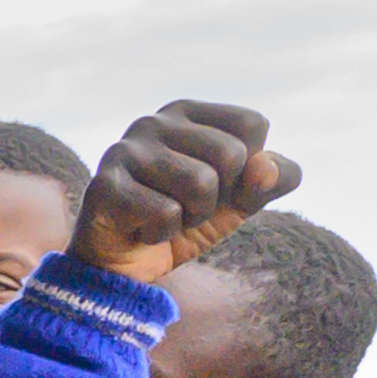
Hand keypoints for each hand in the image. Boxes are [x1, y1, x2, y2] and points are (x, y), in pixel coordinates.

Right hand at [72, 98, 294, 285]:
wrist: (125, 265)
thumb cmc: (184, 221)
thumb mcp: (241, 200)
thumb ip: (271, 179)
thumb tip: (265, 167)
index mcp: (186, 112)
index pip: (252, 124)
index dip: (246, 168)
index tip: (215, 184)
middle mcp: (153, 121)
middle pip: (231, 154)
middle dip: (218, 196)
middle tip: (185, 207)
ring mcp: (125, 151)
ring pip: (200, 183)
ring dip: (190, 218)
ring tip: (164, 217)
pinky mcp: (104, 186)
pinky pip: (165, 214)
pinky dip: (160, 234)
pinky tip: (139, 230)